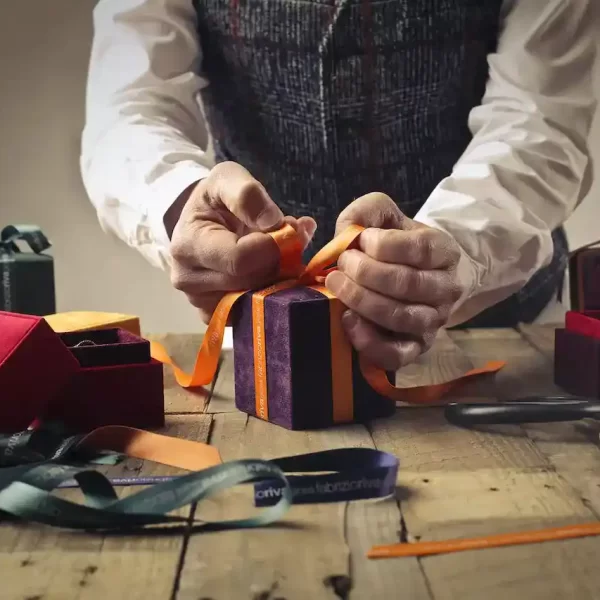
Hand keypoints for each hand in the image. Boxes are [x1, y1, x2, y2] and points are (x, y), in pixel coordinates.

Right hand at [169, 162, 315, 321]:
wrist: (199, 222)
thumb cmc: (214, 200)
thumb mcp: (227, 179)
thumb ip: (248, 194)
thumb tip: (273, 222)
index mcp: (189, 245)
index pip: (240, 258)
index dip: (273, 246)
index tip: (288, 229)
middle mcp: (188, 281)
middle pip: (251, 282)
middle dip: (280, 261)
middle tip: (291, 239)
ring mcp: (201, 303)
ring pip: (256, 300)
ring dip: (278, 278)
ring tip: (280, 253)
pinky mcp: (214, 315)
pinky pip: (252, 314)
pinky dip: (270, 295)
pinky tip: (270, 274)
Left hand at [325, 193, 464, 370]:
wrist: (423, 277)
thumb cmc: (399, 245)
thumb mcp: (387, 218)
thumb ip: (367, 212)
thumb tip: (346, 230)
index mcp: (444, 252)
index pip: (420, 249)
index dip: (383, 245)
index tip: (361, 240)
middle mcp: (446, 289)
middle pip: (406, 284)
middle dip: (364, 273)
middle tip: (341, 264)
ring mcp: (433, 322)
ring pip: (400, 317)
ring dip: (361, 301)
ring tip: (337, 286)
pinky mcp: (416, 348)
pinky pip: (396, 354)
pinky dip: (368, 341)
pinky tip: (347, 321)